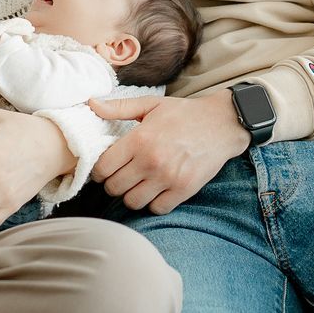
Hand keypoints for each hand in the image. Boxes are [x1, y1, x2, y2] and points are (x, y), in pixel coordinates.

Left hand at [89, 91, 250, 213]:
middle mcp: (151, 161)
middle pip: (114, 188)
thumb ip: (119, 107)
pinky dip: (154, 203)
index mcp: (139, 139)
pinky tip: (156, 190)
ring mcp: (167, 178)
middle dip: (114, 183)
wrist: (222, 123)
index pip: (103, 168)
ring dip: (132, 195)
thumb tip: (91, 104)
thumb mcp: (151, 104)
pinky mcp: (183, 190)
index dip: (99, 171)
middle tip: (122, 176)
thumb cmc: (184, 114)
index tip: (106, 168)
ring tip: (138, 184)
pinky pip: (157, 208)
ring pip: (133, 202)